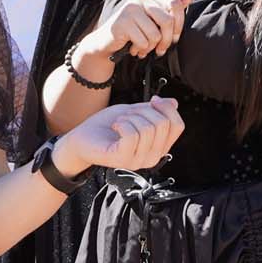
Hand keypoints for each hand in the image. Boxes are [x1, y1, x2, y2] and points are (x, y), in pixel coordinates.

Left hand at [58, 95, 182, 174]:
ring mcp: (139, 161)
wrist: (82, 139)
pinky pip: (132, 135)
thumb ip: (154, 110)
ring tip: (119, 122)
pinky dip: (122, 124)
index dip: (167, 108)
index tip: (152, 100)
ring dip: (130, 117)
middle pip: (163, 124)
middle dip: (144, 111)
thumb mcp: (135, 112)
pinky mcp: (123, 159)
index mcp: (159, 147)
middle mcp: (153, 157)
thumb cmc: (107, 127)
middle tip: (128, 115)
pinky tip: (115, 126)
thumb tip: (174, 102)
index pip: (178, 126)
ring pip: (147, 128)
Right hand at [78, 0, 195, 63]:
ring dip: (151, 47)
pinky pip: (144, 41)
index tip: (173, 37)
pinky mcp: (124, 22)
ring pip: (156, 34)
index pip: (175, 4)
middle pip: (167, 21)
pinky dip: (141, 49)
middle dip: (166, 41)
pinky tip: (133, 48)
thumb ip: (171, 6)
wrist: (107, 43)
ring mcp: (131, 8)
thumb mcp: (154, 18)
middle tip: (160, 49)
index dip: (178, 25)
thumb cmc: (133, 30)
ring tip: (143, 47)